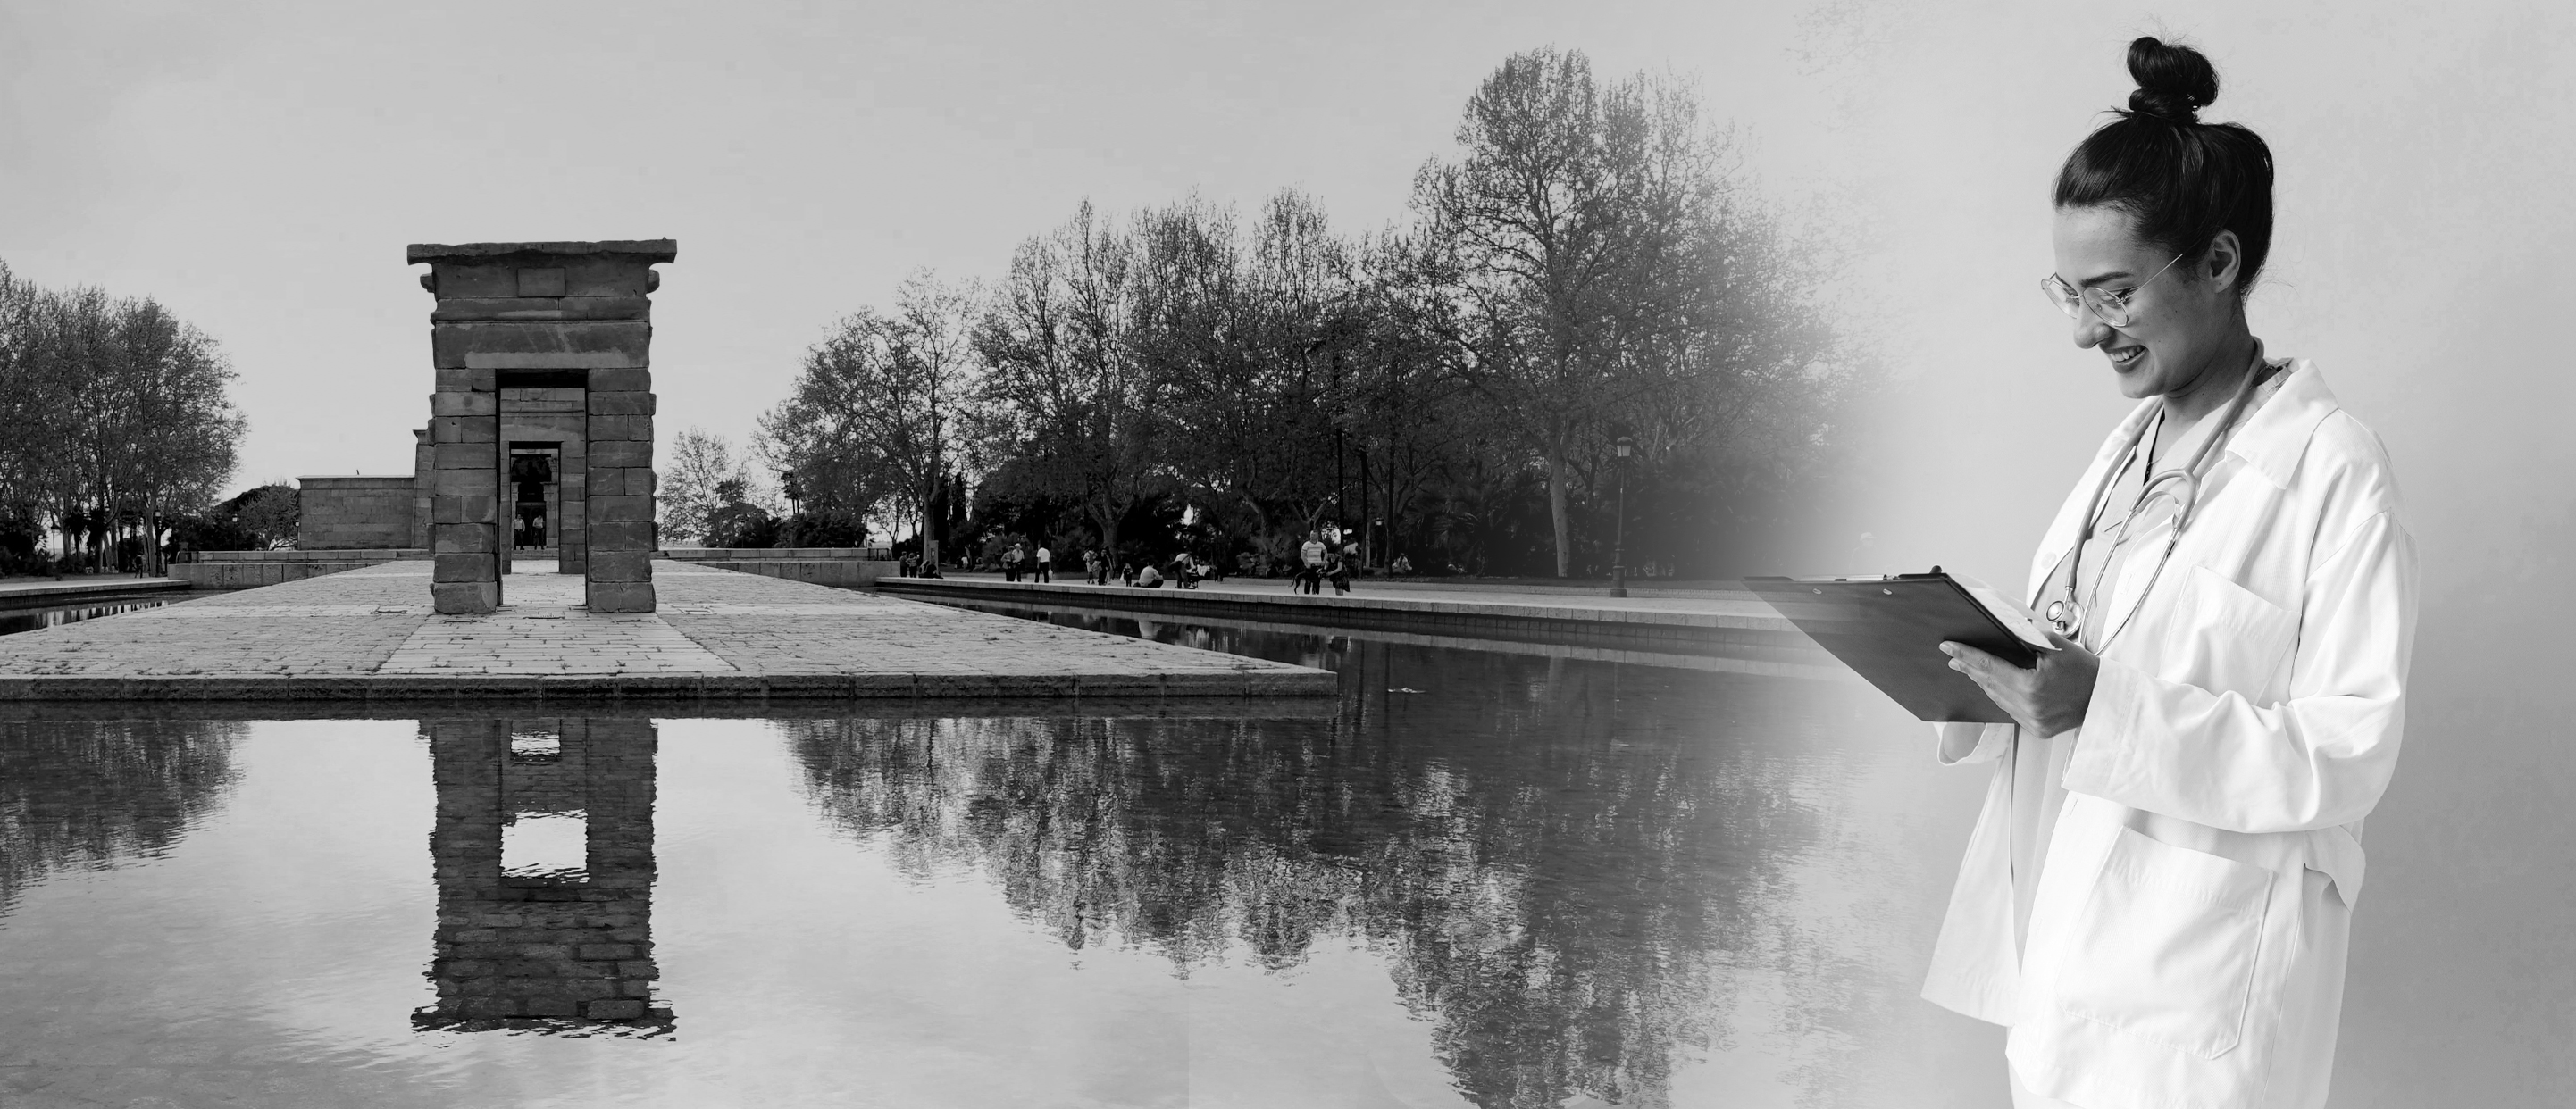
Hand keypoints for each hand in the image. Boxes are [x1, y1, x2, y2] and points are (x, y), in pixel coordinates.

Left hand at [1941, 630, 2098, 737]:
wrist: (2106, 698)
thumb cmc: (2086, 671)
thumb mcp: (2057, 647)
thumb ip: (2028, 636)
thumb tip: (2005, 625)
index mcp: (2031, 687)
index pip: (1989, 667)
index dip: (1967, 655)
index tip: (1949, 647)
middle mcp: (2029, 707)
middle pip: (1989, 684)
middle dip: (1969, 668)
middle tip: (1952, 656)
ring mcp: (2032, 721)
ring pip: (1998, 699)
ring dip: (1983, 682)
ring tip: (1970, 668)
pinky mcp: (2037, 729)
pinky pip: (2011, 710)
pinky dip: (2001, 696)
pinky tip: (1994, 686)